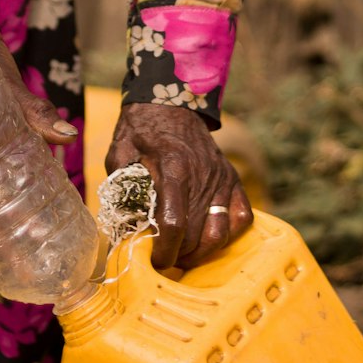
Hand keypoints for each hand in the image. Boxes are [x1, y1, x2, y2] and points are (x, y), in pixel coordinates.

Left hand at [107, 102, 252, 270]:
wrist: (171, 101)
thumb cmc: (142, 129)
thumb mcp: (121, 151)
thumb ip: (120, 186)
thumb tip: (121, 224)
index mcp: (173, 168)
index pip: (174, 224)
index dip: (164, 252)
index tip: (154, 261)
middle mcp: (203, 175)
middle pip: (196, 234)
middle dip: (179, 255)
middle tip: (164, 257)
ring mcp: (222, 178)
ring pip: (221, 232)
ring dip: (202, 251)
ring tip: (184, 253)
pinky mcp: (233, 178)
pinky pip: (242, 217)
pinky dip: (228, 234)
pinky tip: (209, 236)